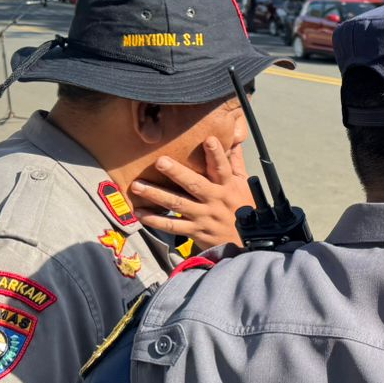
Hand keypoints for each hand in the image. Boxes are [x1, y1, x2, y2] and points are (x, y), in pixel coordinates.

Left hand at [130, 136, 253, 249]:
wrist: (246, 242)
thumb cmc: (243, 209)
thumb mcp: (244, 185)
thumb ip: (235, 163)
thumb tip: (234, 141)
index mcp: (228, 186)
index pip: (222, 168)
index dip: (216, 154)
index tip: (209, 140)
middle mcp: (215, 200)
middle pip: (195, 185)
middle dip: (177, 173)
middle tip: (160, 161)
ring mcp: (204, 216)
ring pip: (178, 204)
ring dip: (156, 195)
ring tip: (137, 186)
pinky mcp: (195, 231)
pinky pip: (173, 226)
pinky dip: (156, 220)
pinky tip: (140, 213)